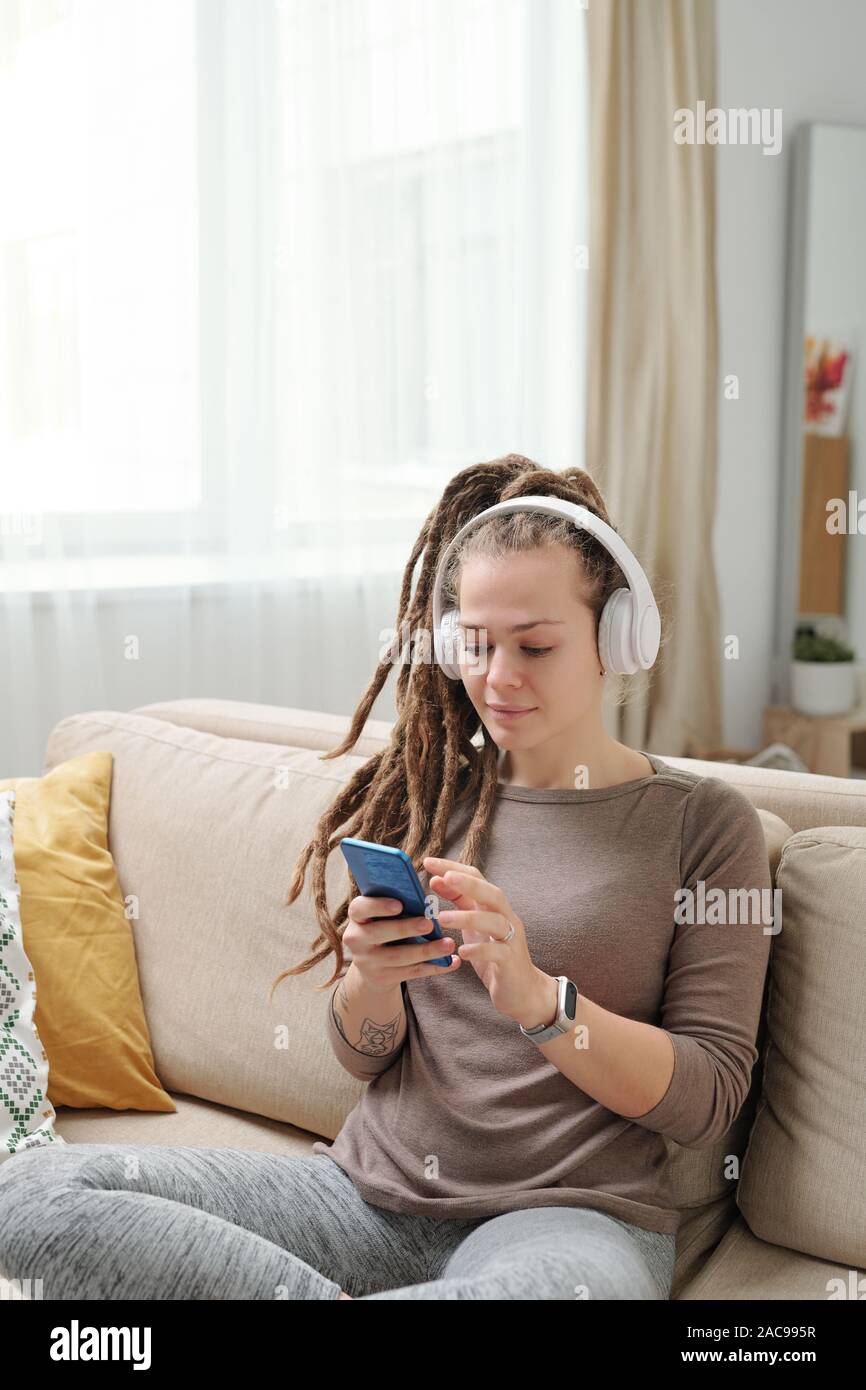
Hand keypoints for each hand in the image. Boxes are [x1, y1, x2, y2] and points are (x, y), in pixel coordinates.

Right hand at [344, 894, 461, 992]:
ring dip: (426, 950)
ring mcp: (368, 962)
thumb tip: (427, 890)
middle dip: (406, 928)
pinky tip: (452, 962)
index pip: (359, 908)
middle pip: (380, 933)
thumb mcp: (381, 915)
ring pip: (398, 957)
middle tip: (429, 923)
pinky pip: (412, 972)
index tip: (399, 905)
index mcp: (357, 917)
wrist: (371, 966)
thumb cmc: (384, 926)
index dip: (378, 906)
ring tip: (449, 943)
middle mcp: (357, 939)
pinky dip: (434, 967)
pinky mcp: (383, 978)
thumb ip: (395, 902)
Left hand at [422, 857, 553, 1026]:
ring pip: (494, 921)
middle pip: (492, 893)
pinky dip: (480, 950)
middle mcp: (506, 918)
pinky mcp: (511, 962)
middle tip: (443, 877)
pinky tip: (462, 952)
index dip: (454, 868)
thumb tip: (436, 879)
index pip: (478, 878)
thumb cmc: (495, 955)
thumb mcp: (474, 926)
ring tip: (441, 918)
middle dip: (468, 883)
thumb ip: (459, 903)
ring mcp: (511, 939)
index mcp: (494, 907)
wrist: (523, 991)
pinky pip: (497, 952)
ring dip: (467, 917)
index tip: (428, 862)